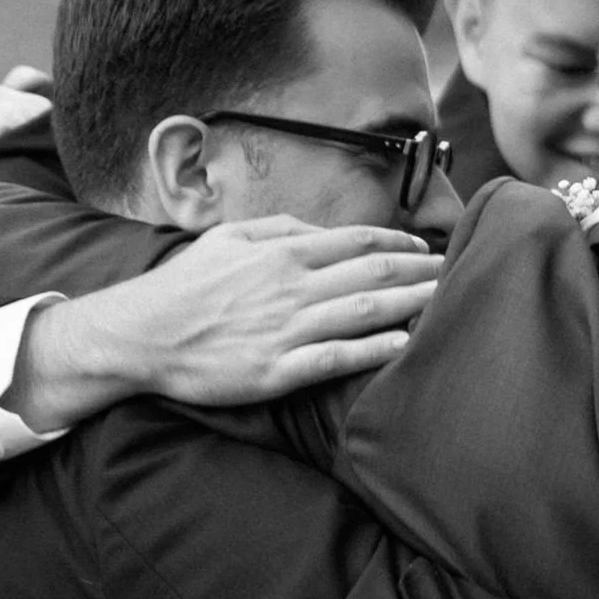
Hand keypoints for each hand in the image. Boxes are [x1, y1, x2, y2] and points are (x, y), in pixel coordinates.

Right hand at [4, 215, 443, 430]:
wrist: (138, 336)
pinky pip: (336, 358)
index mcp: (282, 252)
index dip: (401, 245)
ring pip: (365, 312)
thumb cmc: (184, 286)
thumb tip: (323, 231)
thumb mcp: (227, 238)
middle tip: (459, 272)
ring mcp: (286, 330)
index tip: (429, 249)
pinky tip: (405, 345)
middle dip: (422, 273)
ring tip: (448, 302)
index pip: (358, 242)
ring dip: (412, 305)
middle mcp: (291, 287)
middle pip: (374, 275)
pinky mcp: (276, 371)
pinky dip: (374, 350)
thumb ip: (278, 228)